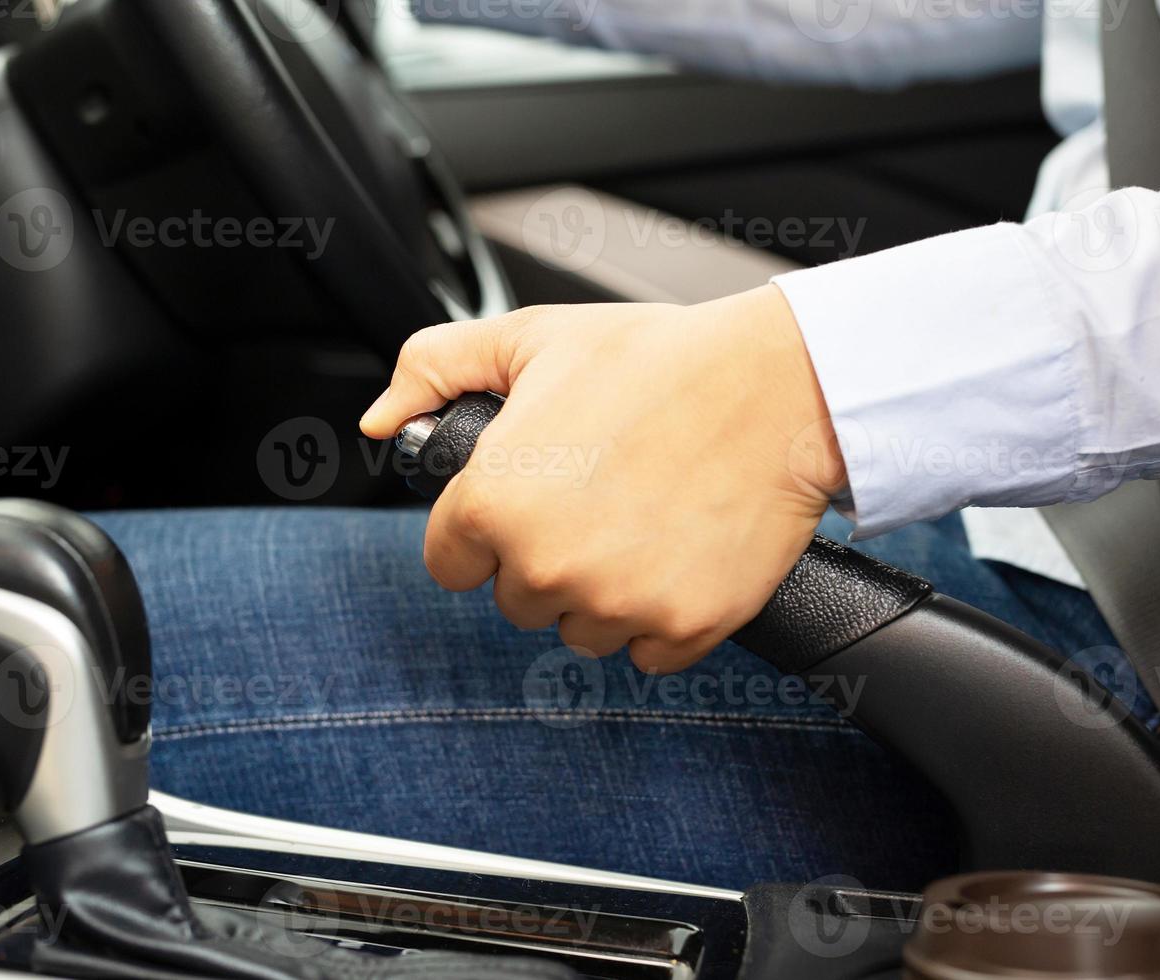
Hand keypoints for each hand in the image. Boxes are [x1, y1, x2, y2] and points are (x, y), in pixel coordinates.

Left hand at [360, 284, 844, 672]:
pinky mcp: (683, 628)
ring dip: (602, 594)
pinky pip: (648, 653)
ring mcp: (617, 604)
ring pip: (581, 631)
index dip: (487, 530)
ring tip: (645, 522)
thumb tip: (381, 419)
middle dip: (548, 559)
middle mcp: (546, 564)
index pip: (450, 563)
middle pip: (517, 601)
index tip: (529, 503)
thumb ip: (434, 369)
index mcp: (494, 500)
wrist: (777, 387)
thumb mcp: (531, 338)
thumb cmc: (659, 359)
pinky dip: (661, 616)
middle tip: (601, 498)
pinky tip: (681, 554)